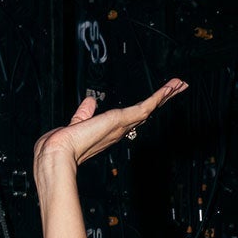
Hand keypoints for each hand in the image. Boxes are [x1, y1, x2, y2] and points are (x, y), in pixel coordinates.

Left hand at [34, 79, 187, 169]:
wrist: (57, 153)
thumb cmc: (61, 144)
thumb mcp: (77, 122)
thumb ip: (84, 113)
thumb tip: (89, 102)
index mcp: (108, 131)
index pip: (130, 118)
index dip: (143, 109)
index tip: (154, 102)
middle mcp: (118, 130)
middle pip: (145, 113)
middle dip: (161, 100)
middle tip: (177, 89)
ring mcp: (122, 126)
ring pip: (149, 108)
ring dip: (165, 95)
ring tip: (180, 84)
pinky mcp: (123, 120)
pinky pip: (146, 105)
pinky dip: (159, 95)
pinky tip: (171, 86)